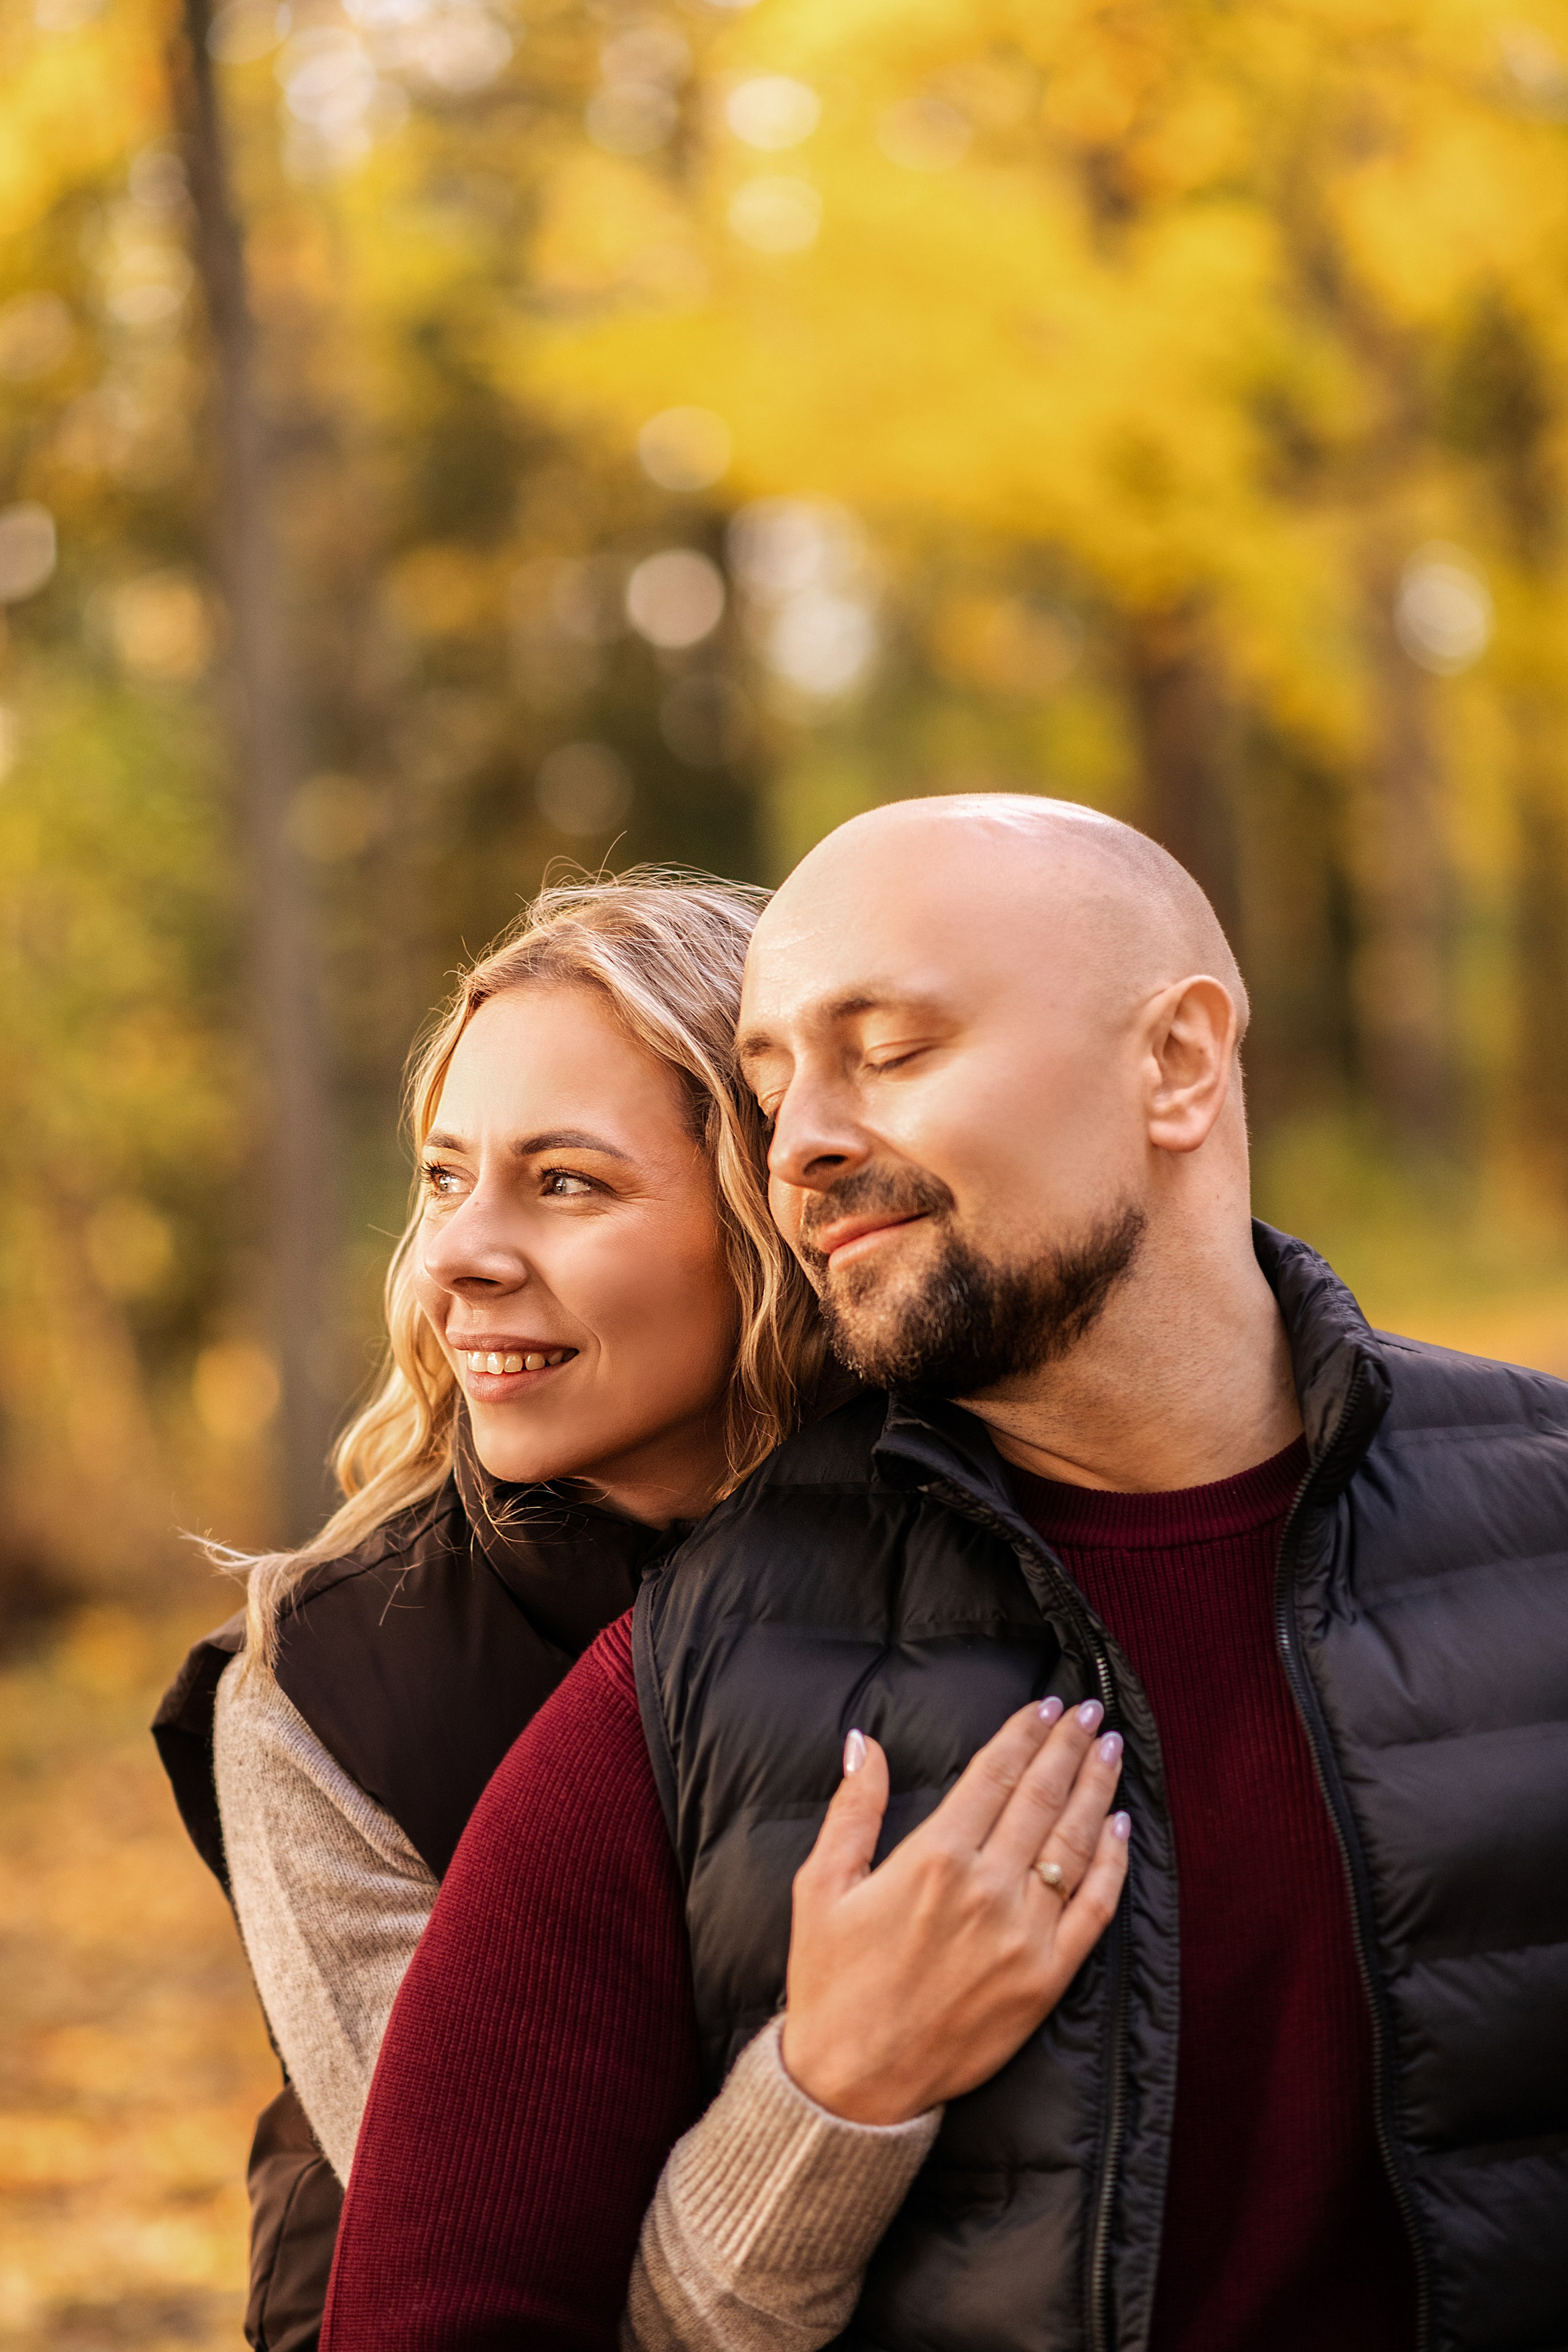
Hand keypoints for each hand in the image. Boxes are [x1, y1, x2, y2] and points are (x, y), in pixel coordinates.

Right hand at [779, 1698, 1129, 2124]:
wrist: (854, 2084)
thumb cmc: (830, 1983)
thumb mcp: (820, 1886)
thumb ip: (852, 1809)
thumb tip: (866, 1742)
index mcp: (933, 1859)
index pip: (994, 1774)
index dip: (1025, 1733)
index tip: (1048, 1704)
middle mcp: (987, 1889)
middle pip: (1042, 1797)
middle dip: (1070, 1747)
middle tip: (1092, 1711)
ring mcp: (1024, 1936)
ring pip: (1075, 1845)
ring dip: (1097, 1789)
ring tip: (1110, 1750)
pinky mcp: (1046, 1981)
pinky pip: (1095, 1911)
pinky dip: (1113, 1865)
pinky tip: (1120, 1828)